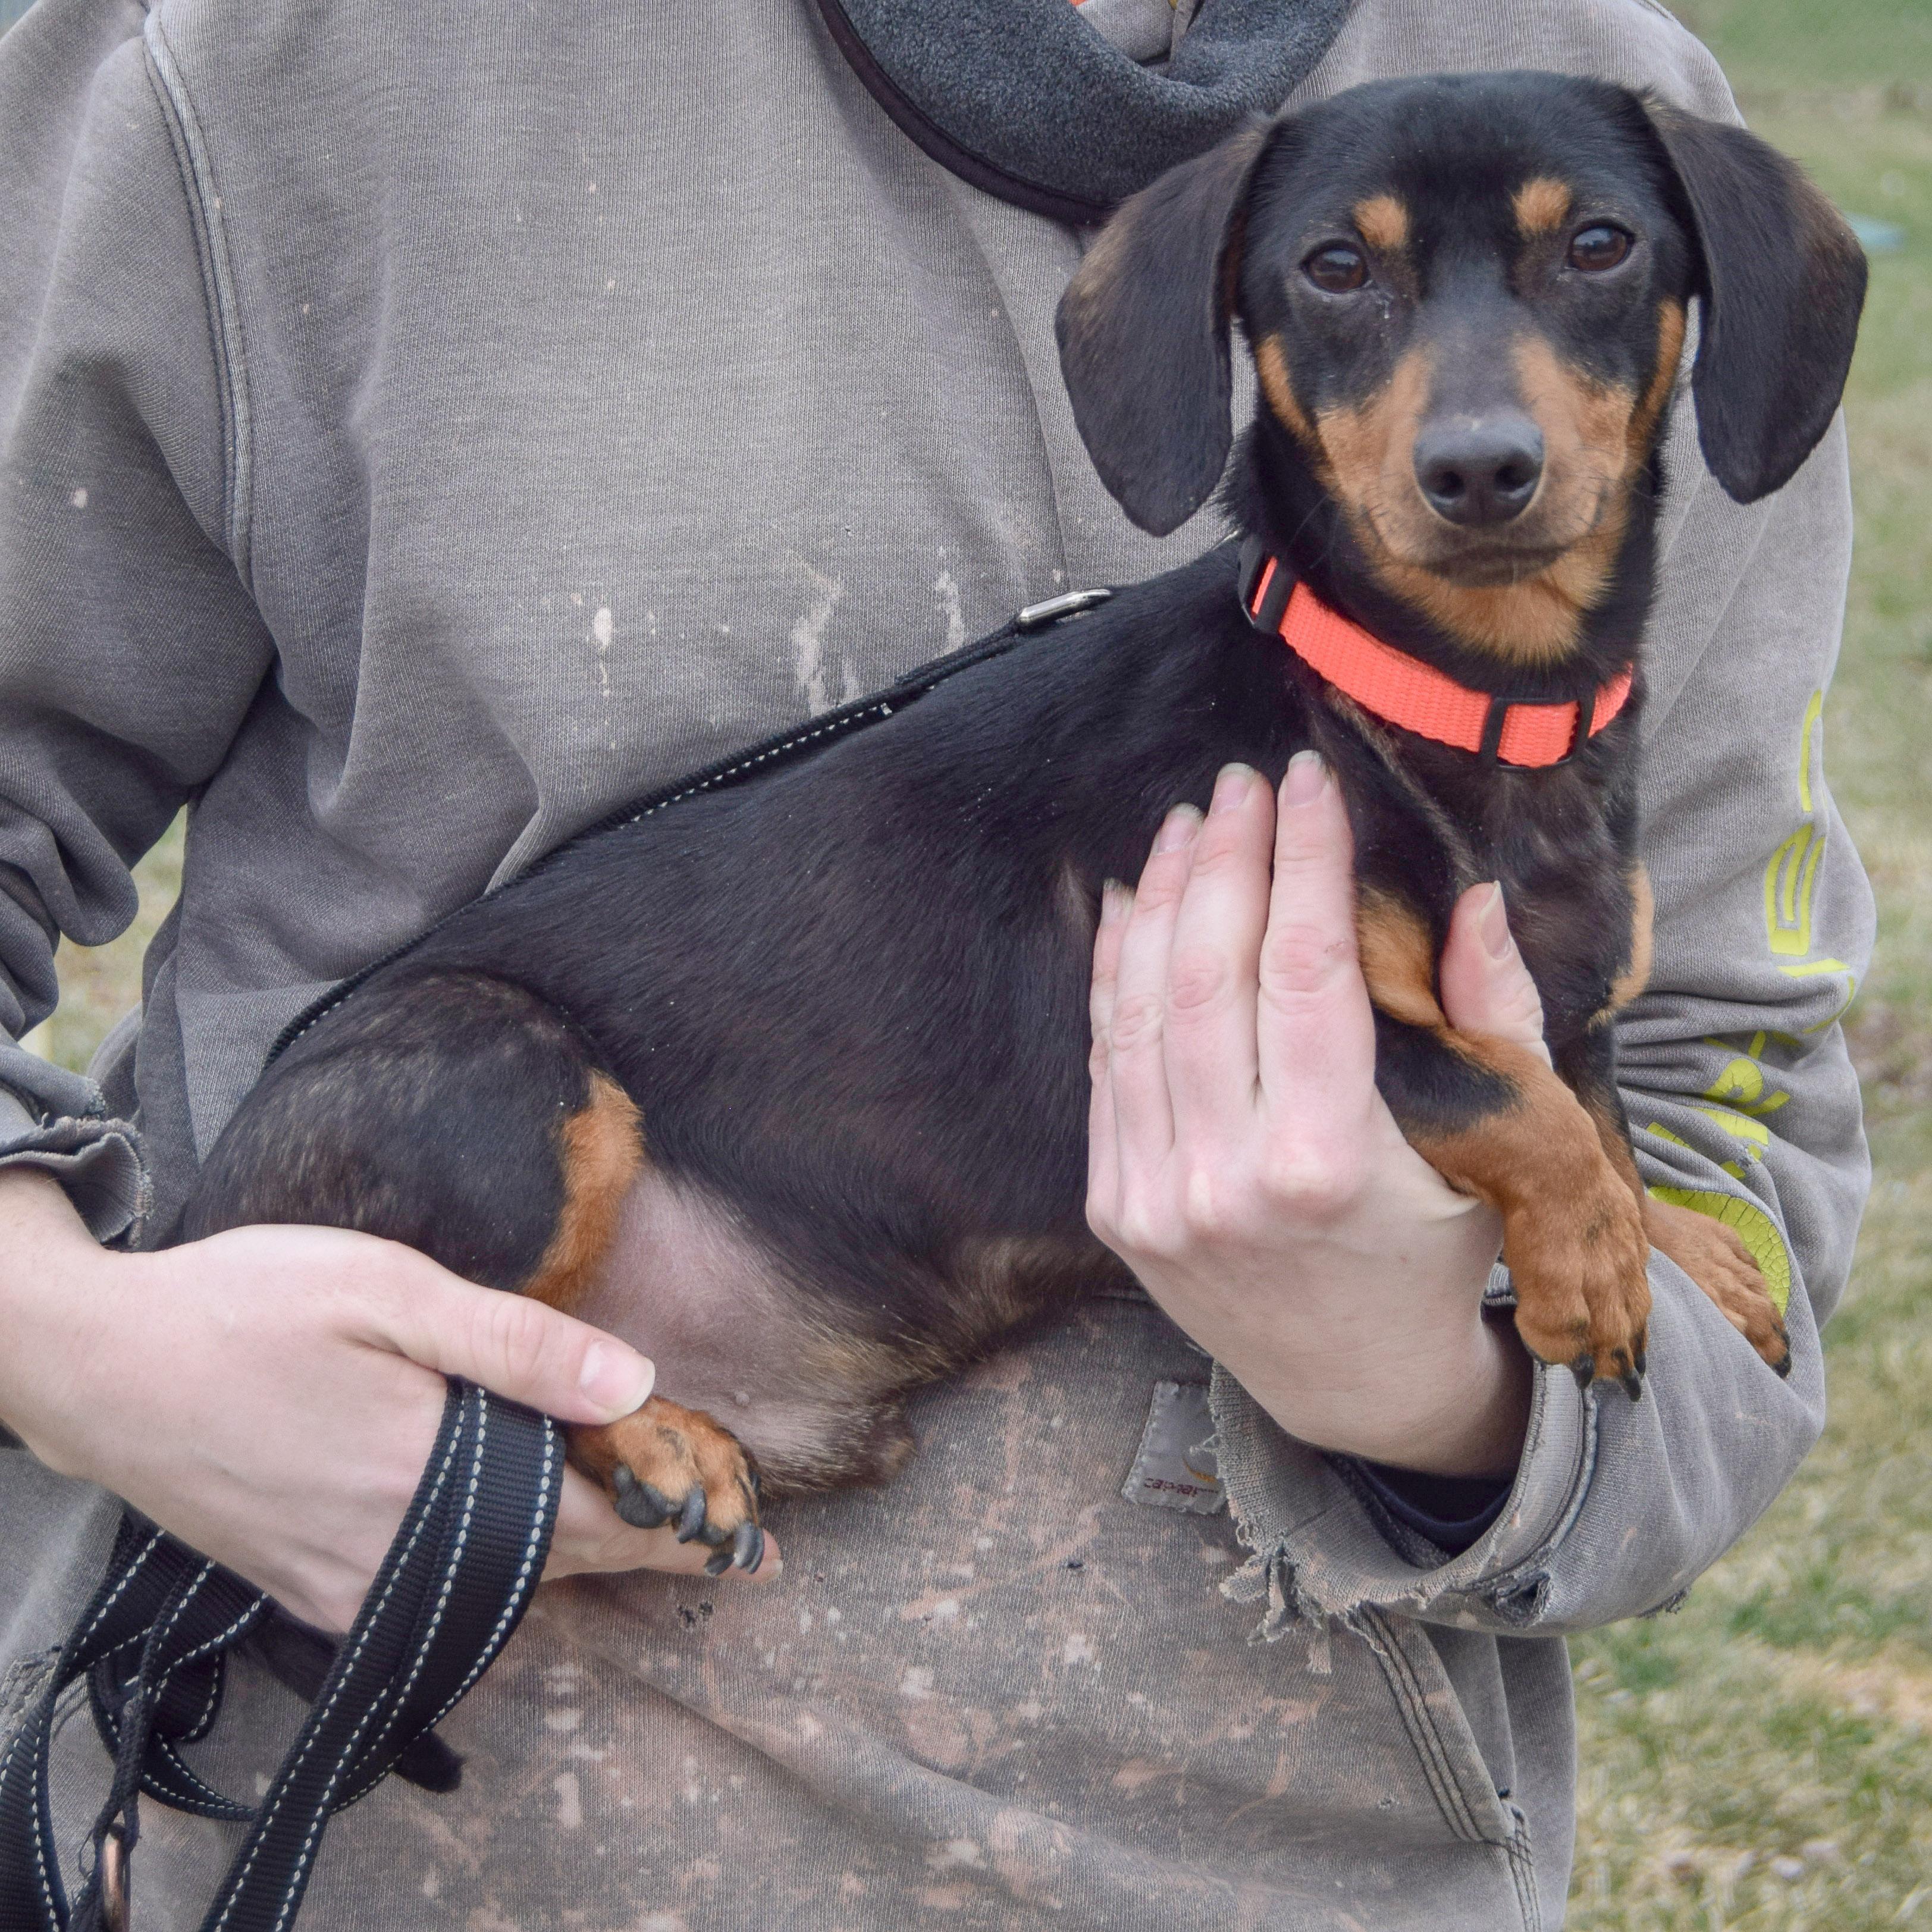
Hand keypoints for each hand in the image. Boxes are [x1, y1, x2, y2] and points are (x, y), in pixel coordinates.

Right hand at [0, 1170, 778, 1630]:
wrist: (100, 1368)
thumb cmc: (246, 1308)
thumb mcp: (387, 1291)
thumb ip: (513, 1342)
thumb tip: (632, 1380)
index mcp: (429, 1478)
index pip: (590, 1529)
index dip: (675, 1529)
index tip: (748, 1536)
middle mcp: (393, 1553)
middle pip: (552, 1566)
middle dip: (638, 1544)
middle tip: (713, 1525)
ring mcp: (345, 1583)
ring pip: (497, 1588)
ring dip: (571, 1556)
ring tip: (637, 1519)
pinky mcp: (306, 1588)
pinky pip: (433, 1598)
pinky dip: (496, 1570)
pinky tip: (522, 1530)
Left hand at [1085, 751, 1549, 1477]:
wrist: (1353, 1382)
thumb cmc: (1438, 1253)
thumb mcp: (1495, 1152)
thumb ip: (1492, 1020)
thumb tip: (1470, 897)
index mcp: (1326, 1162)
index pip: (1305, 969)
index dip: (1305, 861)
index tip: (1311, 784)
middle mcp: (1224, 1180)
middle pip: (1210, 974)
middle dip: (1226, 860)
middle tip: (1243, 784)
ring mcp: (1154, 1196)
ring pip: (1141, 1009)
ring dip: (1162, 901)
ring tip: (1188, 824)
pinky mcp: (1114, 1206)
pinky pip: (1109, 1061)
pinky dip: (1116, 974)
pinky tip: (1134, 906)